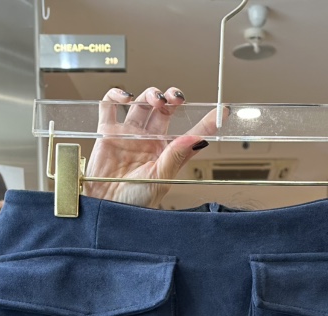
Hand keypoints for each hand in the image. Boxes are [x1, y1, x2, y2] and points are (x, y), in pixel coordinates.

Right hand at [86, 86, 220, 208]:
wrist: (105, 208)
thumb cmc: (133, 202)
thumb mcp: (159, 180)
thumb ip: (175, 157)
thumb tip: (196, 139)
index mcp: (166, 154)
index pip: (190, 134)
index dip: (206, 122)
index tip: (222, 113)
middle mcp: (149, 141)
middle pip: (164, 111)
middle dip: (172, 99)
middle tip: (176, 98)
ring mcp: (128, 135)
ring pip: (141, 104)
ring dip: (150, 94)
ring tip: (156, 99)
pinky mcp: (107, 132)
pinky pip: (110, 106)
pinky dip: (115, 95)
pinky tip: (125, 97)